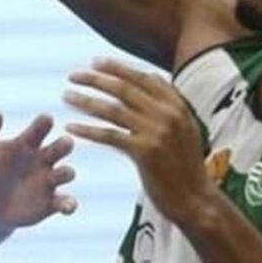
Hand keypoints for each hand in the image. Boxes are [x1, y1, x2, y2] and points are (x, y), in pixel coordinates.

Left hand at [0, 112, 76, 233]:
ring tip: (65, 173)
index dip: (44, 123)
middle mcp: (43, 159)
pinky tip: (68, 207)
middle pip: (60, 147)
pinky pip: (65, 203)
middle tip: (65, 143)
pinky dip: (70, 204)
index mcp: (27, 143)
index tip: (46, 120)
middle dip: (64, 144)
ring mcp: (48, 181)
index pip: (40, 128)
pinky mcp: (50, 203)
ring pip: (66, 173)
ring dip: (67, 172)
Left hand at [64, 58, 213, 223]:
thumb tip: (152, 76)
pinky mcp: (144, 152)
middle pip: (124, 89)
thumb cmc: (186, 166)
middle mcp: (167, 115)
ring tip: (66, 96)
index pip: (143, 78)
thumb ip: (169, 103)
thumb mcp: (186, 128)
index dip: (117, 68)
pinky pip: (109, 135)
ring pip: (112, 109)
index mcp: (177, 106)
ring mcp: (156, 132)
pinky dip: (87, 130)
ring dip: (86, 100)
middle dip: (96, 79)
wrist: (195, 199)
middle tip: (73, 75)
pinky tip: (71, 127)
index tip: (95, 63)